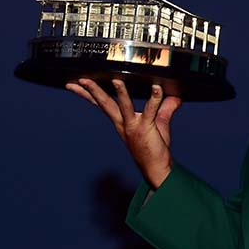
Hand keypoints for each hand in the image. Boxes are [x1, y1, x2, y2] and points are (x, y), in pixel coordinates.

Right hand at [66, 78, 180, 188]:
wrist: (157, 168)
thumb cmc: (154, 147)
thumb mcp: (159, 122)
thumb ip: (165, 107)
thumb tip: (175, 96)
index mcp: (120, 120)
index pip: (100, 103)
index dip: (86, 93)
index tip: (73, 83)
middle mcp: (123, 122)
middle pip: (104, 103)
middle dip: (91, 91)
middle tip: (80, 79)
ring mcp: (133, 126)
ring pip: (124, 106)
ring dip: (120, 93)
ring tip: (116, 79)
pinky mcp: (146, 128)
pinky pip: (150, 111)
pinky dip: (154, 98)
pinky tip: (157, 88)